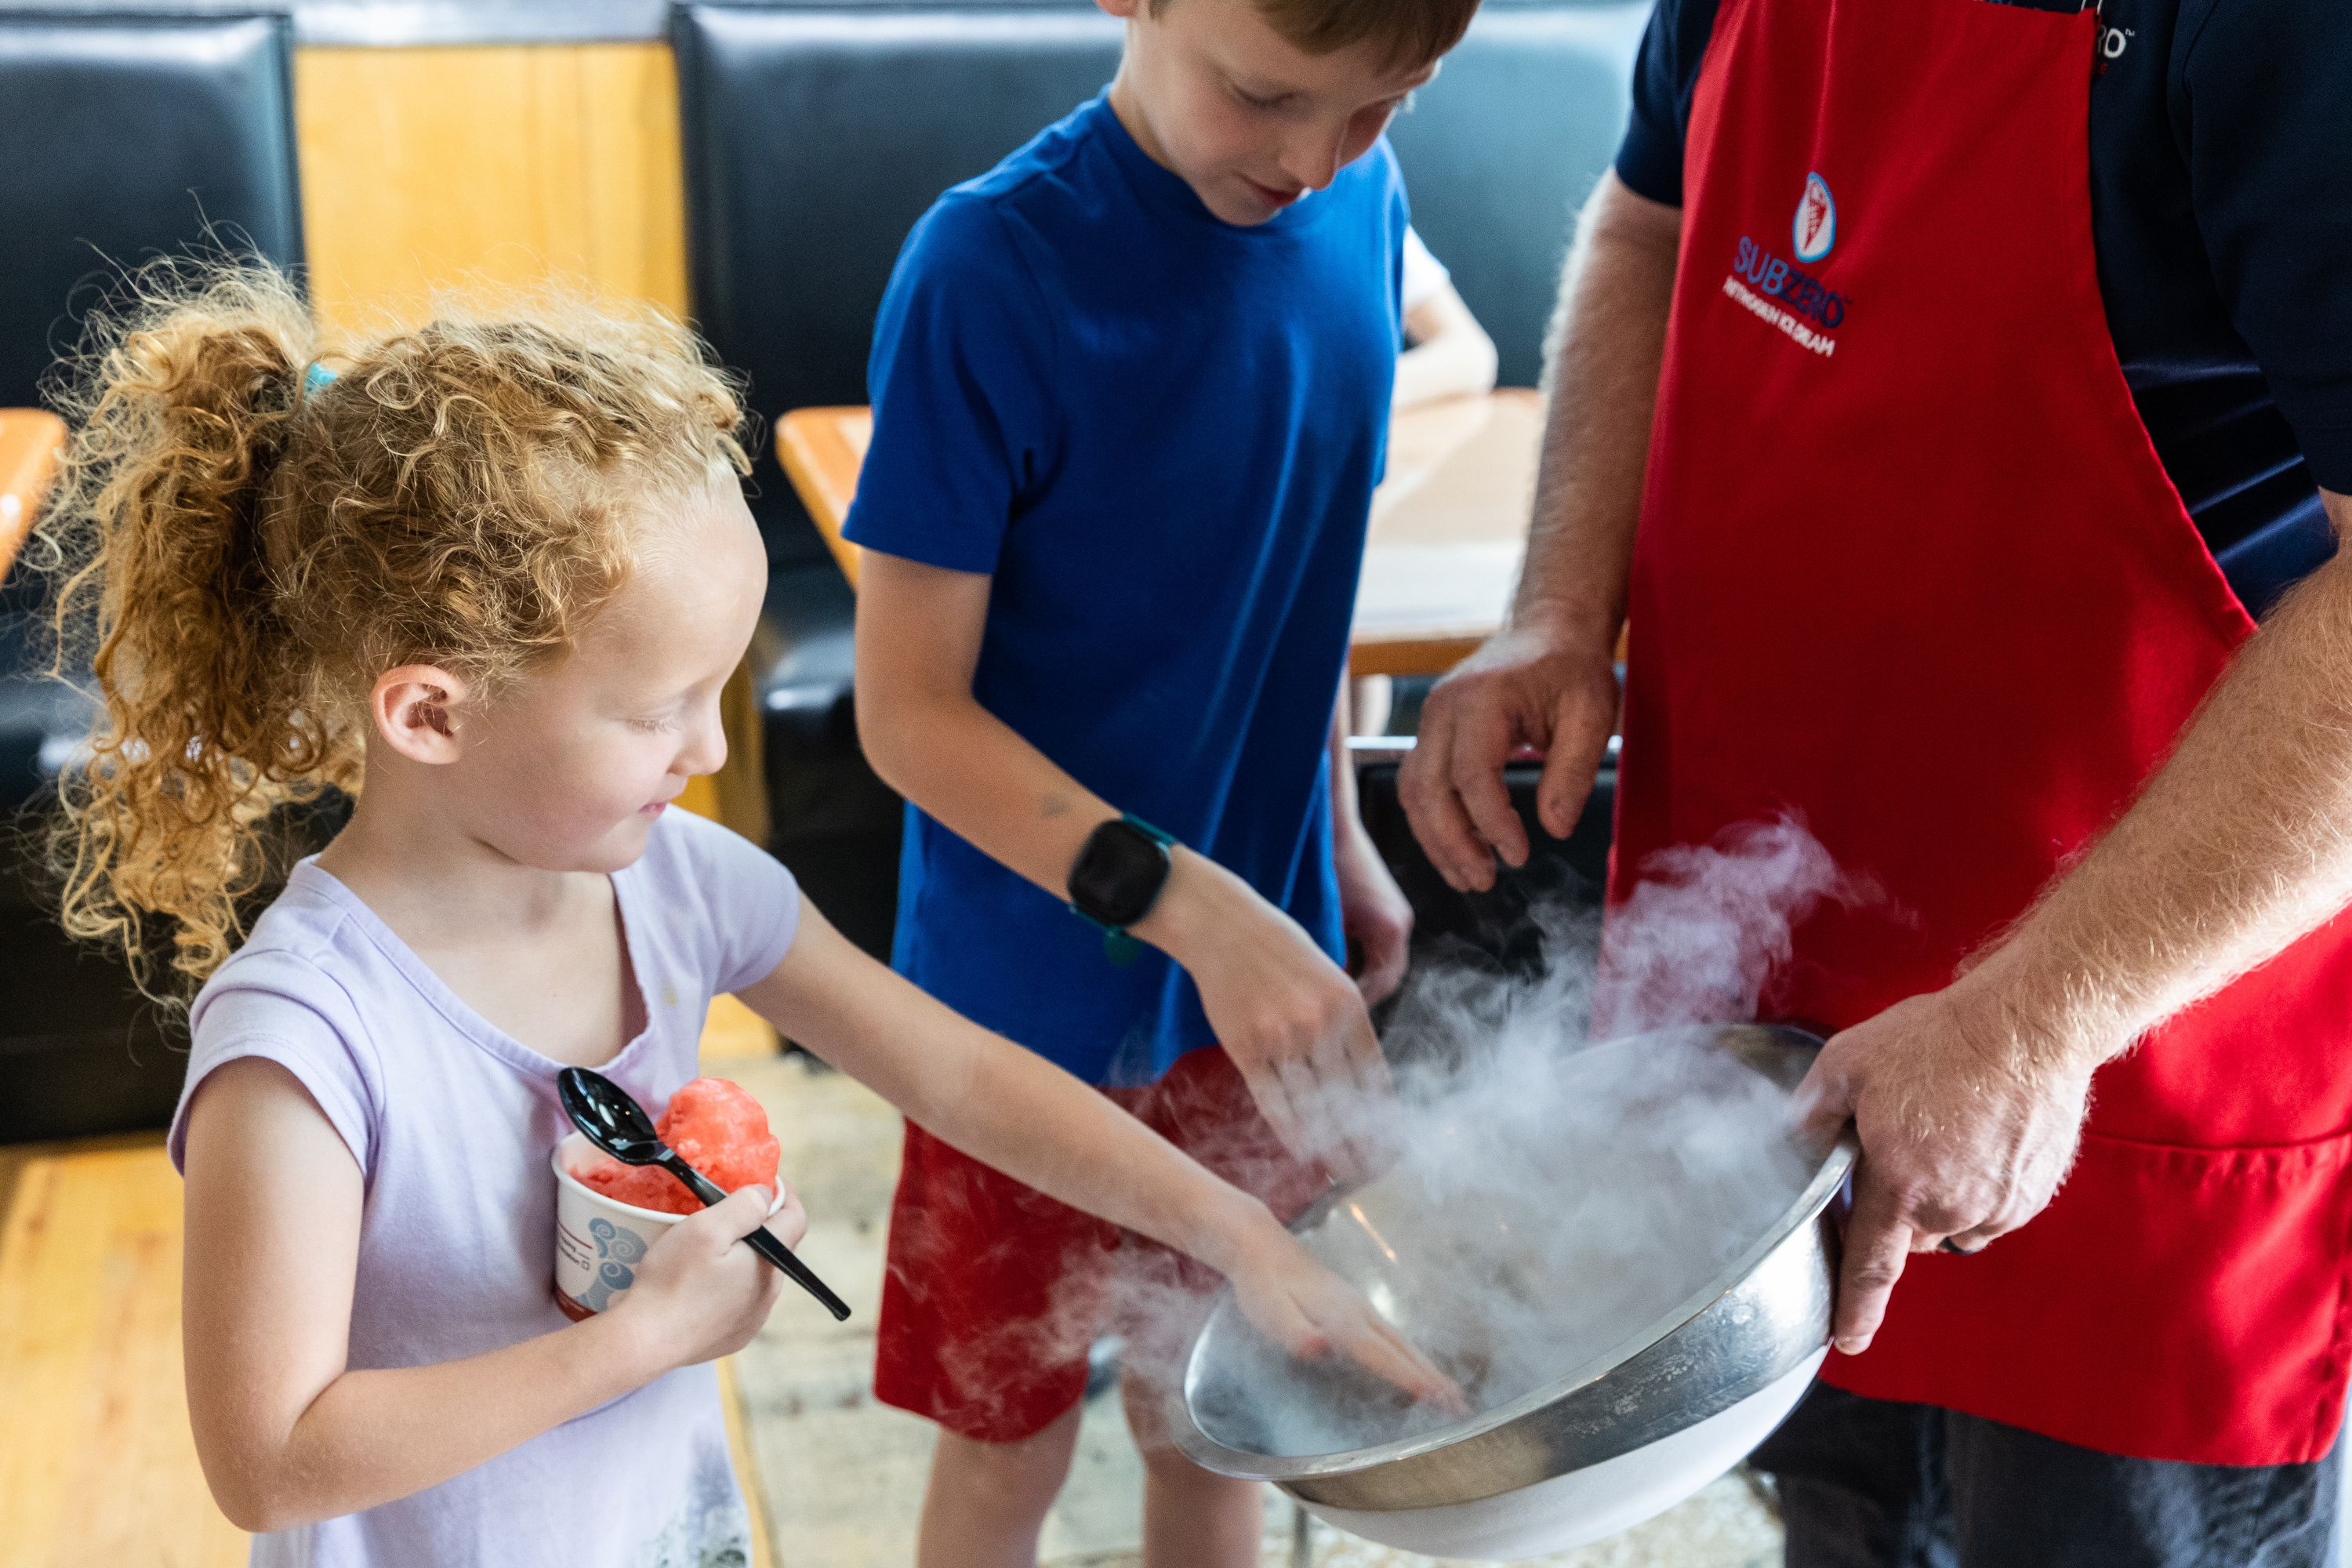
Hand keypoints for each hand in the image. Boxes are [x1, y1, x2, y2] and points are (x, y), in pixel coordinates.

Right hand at [609, 1183, 801, 1373]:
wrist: (644, 1342)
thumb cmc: (672, 1281)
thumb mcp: (706, 1229)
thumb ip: (744, 1206)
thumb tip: (766, 1194)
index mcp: (769, 1263)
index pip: (796, 1218)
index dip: (785, 1194)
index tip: (765, 1181)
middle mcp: (769, 1294)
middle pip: (777, 1247)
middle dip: (761, 1225)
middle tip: (728, 1212)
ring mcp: (753, 1319)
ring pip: (758, 1274)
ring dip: (744, 1257)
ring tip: (711, 1248)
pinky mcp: (734, 1336)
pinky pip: (741, 1301)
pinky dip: (730, 1285)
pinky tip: (703, 1282)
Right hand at [1140, 851, 1392, 1182]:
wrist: (1223, 927)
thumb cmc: (1280, 951)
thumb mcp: (1329, 978)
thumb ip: (1345, 1026)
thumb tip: (1360, 1083)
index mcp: (1349, 1005)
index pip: (1374, 1078)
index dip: (1383, 1120)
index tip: (1390, 1146)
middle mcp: (1319, 1024)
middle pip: (1346, 1100)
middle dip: (1360, 1144)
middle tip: (1369, 1173)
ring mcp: (1281, 1037)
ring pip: (1310, 1107)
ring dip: (1327, 1147)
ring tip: (1340, 1172)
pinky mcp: (1245, 1047)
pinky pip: (1272, 1101)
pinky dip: (1289, 1130)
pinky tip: (1302, 1150)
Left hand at [1224, 1212, 1467, 1414]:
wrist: (1261, 1247)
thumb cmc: (1262, 1287)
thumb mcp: (1270, 1313)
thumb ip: (1295, 1332)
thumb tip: (1317, 1347)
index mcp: (1342, 1318)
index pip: (1382, 1354)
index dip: (1410, 1377)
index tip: (1438, 1397)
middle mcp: (1358, 1311)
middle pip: (1402, 1348)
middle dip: (1431, 1376)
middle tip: (1459, 1405)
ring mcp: (1358, 1305)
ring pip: (1401, 1340)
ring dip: (1426, 1366)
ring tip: (1449, 1391)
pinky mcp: (1353, 1304)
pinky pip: (1391, 1334)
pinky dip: (1410, 1353)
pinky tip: (1414, 1363)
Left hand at [1335, 819, 1413, 1006]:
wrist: (1332, 827)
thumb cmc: (1326, 866)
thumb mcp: (1327, 917)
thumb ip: (1331, 954)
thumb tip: (1324, 989)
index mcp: (1389, 926)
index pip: (1383, 981)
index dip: (1360, 1001)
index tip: (1337, 1014)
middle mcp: (1399, 922)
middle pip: (1389, 975)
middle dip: (1364, 993)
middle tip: (1336, 1010)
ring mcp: (1395, 915)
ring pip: (1384, 961)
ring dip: (1363, 976)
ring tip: (1334, 991)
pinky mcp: (1386, 909)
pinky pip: (1378, 945)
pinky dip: (1361, 959)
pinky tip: (1334, 964)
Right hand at [1399, 625, 1619, 892]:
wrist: (1547, 630)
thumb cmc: (1572, 669)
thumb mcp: (1592, 714)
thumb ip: (1574, 772)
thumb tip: (1555, 828)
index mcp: (1483, 698)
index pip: (1472, 774)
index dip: (1492, 823)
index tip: (1519, 855)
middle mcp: (1444, 708)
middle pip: (1429, 789)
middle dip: (1453, 843)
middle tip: (1484, 881)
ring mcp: (1431, 719)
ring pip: (1414, 792)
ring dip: (1436, 840)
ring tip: (1469, 876)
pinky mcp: (1431, 732)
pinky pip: (1418, 784)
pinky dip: (1433, 821)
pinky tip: (1459, 849)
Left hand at [1796, 967, 2097, 1355]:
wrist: (2029, 1028)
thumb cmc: (1937, 1042)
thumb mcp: (1847, 1064)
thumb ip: (1811, 1113)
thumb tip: (1792, 1140)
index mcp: (1901, 1185)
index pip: (1872, 1267)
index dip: (1856, 1310)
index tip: (1847, 1341)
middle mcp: (1952, 1207)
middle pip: (1910, 1236)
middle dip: (1896, 1209)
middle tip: (1896, 1149)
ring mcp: (1999, 1205)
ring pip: (1952, 1224)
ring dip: (1938, 1197)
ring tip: (1940, 1133)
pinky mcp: (2032, 1193)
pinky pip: (1991, 1208)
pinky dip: (1977, 1184)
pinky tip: (1974, 1134)